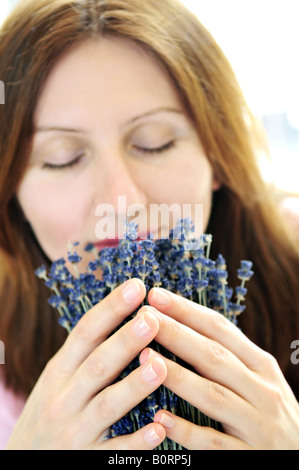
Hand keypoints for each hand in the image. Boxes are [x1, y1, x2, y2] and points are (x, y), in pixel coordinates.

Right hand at [7, 279, 166, 449]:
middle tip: (152, 318)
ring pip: (107, 406)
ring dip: (134, 386)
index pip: (86, 332)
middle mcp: (63, 398)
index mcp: (59, 371)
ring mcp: (74, 431)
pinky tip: (159, 429)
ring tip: (160, 366)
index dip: (111, 308)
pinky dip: (136, 442)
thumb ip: (84, 353)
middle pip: (97, 365)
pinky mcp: (86, 460)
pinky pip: (114, 452)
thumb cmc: (50, 411)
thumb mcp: (57, 378)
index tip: (137, 286)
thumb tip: (121, 314)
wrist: (24, 463)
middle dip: (125, 341)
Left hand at [142, 287, 298, 449]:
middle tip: (144, 316)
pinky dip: (186, 431)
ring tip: (144, 357)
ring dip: (176, 375)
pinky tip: (160, 417)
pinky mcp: (248, 456)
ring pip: (212, 395)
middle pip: (213, 356)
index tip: (156, 295)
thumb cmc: (268, 409)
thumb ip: (228, 355)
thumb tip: (183, 325)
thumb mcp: (258, 377)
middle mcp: (261, 390)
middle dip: (176, 333)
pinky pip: (213, 443)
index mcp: (260, 364)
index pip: (220, 329)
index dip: (187, 311)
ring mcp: (257, 424)